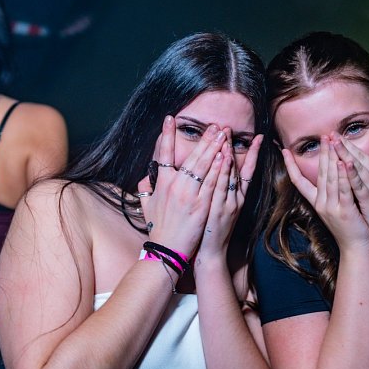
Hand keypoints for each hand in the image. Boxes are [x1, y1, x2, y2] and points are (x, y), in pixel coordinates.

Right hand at [137, 116, 222, 257]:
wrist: (166, 250)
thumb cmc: (158, 229)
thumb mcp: (147, 206)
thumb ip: (146, 189)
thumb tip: (145, 177)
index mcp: (161, 184)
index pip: (163, 154)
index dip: (166, 135)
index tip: (170, 118)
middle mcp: (174, 186)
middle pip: (191, 156)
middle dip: (204, 139)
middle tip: (214, 125)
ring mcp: (188, 194)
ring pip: (203, 166)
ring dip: (214, 148)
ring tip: (222, 134)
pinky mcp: (200, 205)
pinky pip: (211, 182)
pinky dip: (218, 168)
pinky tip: (224, 156)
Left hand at [197, 133, 262, 263]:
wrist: (212, 253)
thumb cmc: (213, 229)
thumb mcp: (221, 207)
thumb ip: (223, 190)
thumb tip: (222, 173)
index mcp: (239, 197)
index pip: (249, 170)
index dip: (253, 153)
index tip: (258, 137)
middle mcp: (237, 198)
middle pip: (239, 169)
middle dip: (234, 148)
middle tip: (230, 128)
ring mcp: (229, 204)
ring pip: (230, 176)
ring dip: (228, 155)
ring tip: (226, 137)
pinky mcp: (219, 210)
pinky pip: (220, 187)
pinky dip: (221, 172)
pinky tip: (220, 158)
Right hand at [282, 138, 368, 249]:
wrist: (355, 248)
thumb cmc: (348, 226)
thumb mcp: (334, 207)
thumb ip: (330, 191)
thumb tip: (329, 173)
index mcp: (316, 202)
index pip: (298, 181)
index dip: (290, 166)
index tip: (284, 150)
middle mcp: (321, 203)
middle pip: (319, 174)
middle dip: (321, 153)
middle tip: (322, 135)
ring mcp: (332, 207)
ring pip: (330, 178)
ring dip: (331, 158)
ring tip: (331, 141)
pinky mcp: (345, 210)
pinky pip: (343, 189)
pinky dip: (344, 175)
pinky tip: (345, 161)